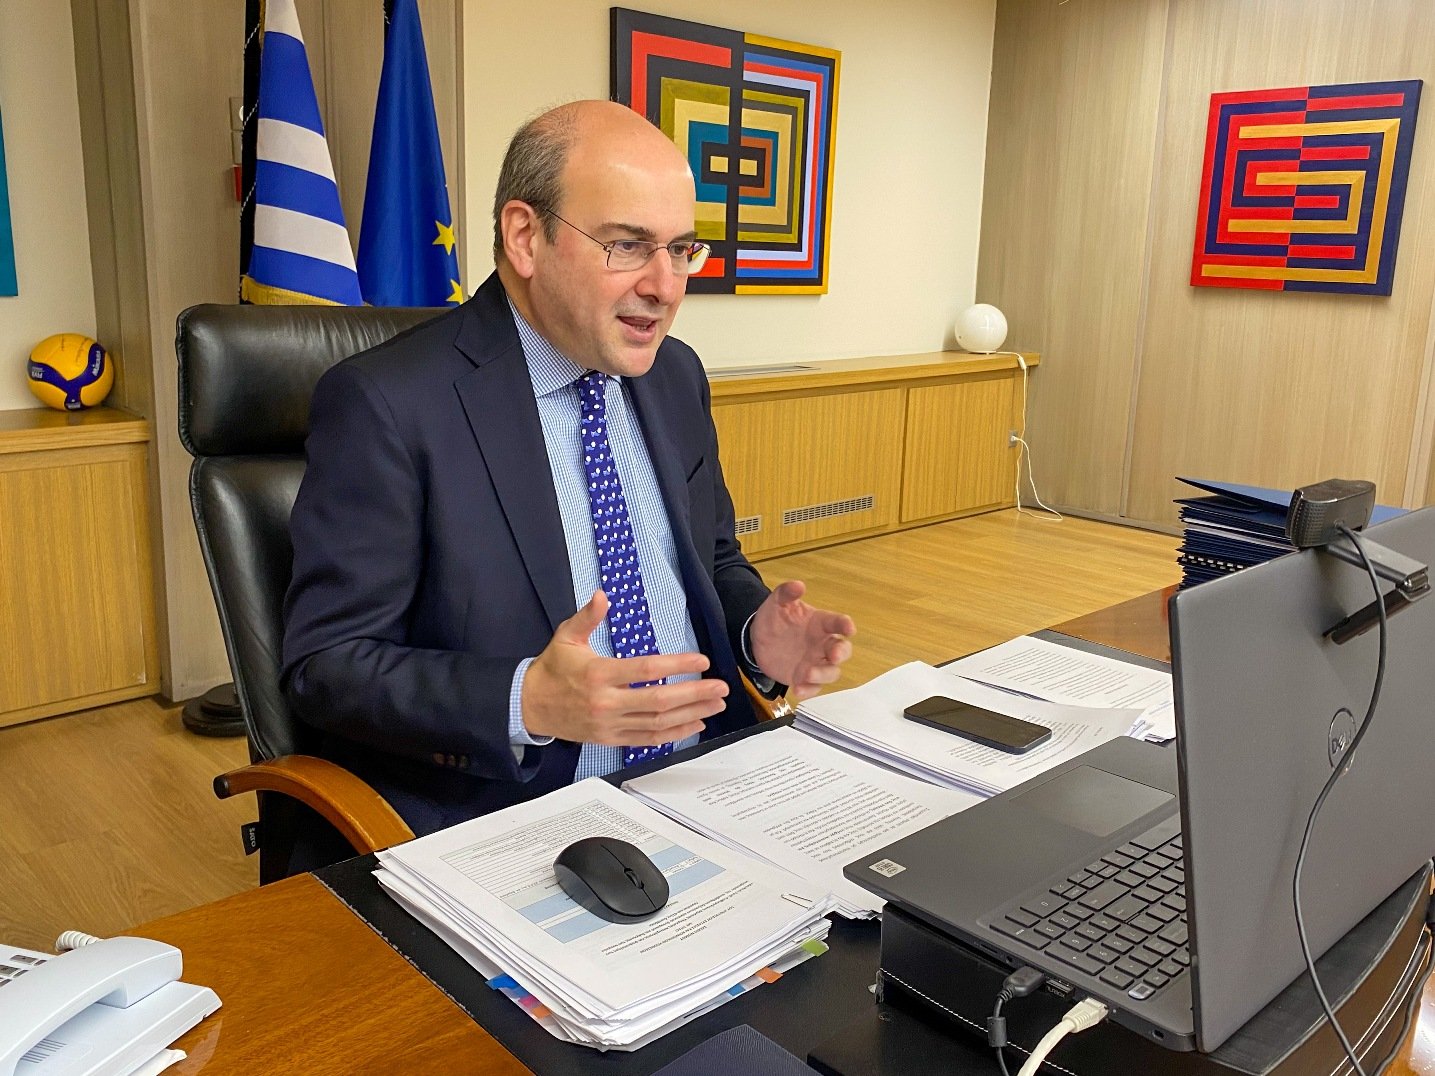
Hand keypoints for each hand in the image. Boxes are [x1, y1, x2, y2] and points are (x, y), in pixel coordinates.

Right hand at [522, 590, 729, 745]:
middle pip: (659, 700)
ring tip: (715, 705)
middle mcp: (606, 702)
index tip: (701, 661)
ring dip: (691, 714)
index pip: (646, 669)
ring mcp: (610, 724)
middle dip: (694, 694)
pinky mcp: (611, 739)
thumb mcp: (566, 636)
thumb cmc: (552, 669)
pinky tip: (695, 723)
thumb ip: (588, 616)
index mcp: (598, 674)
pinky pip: (648, 739)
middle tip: (720, 687)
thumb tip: (602, 595)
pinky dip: (674, 734)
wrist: (530, 705)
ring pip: (657, 723)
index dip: (677, 664)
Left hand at [749, 580, 854, 701]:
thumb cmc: (774, 619)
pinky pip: (813, 687)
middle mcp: (822, 644)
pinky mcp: (804, 678)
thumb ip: (786, 593)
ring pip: (831, 672)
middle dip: (841, 653)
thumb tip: (798, 585)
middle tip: (833, 655)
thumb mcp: (776, 603)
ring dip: (823, 674)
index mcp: (820, 623)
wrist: (757, 640)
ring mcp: (815, 662)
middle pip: (842, 650)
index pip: (837, 622)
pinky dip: (808, 690)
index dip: (845, 625)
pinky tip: (798, 689)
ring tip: (806, 673)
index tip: (849, 627)